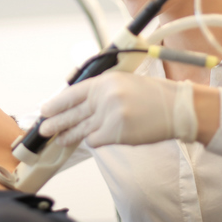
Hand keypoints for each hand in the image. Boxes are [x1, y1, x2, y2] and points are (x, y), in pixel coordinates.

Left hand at [39, 73, 198, 146]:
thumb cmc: (154, 96)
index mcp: (106, 81)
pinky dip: (94, 141)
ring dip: (69, 136)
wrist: (178, 109)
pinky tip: (91, 140)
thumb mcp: (124, 83)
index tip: (46, 109)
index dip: (57, 103)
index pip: (73, 93)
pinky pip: (95, 140)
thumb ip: (102, 93)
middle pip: (73, 113)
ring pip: (82, 129)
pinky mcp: (115, 133)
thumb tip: (80, 106)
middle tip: (44, 129)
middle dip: (57, 122)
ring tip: (58, 140)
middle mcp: (105, 96)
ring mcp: (109, 115)